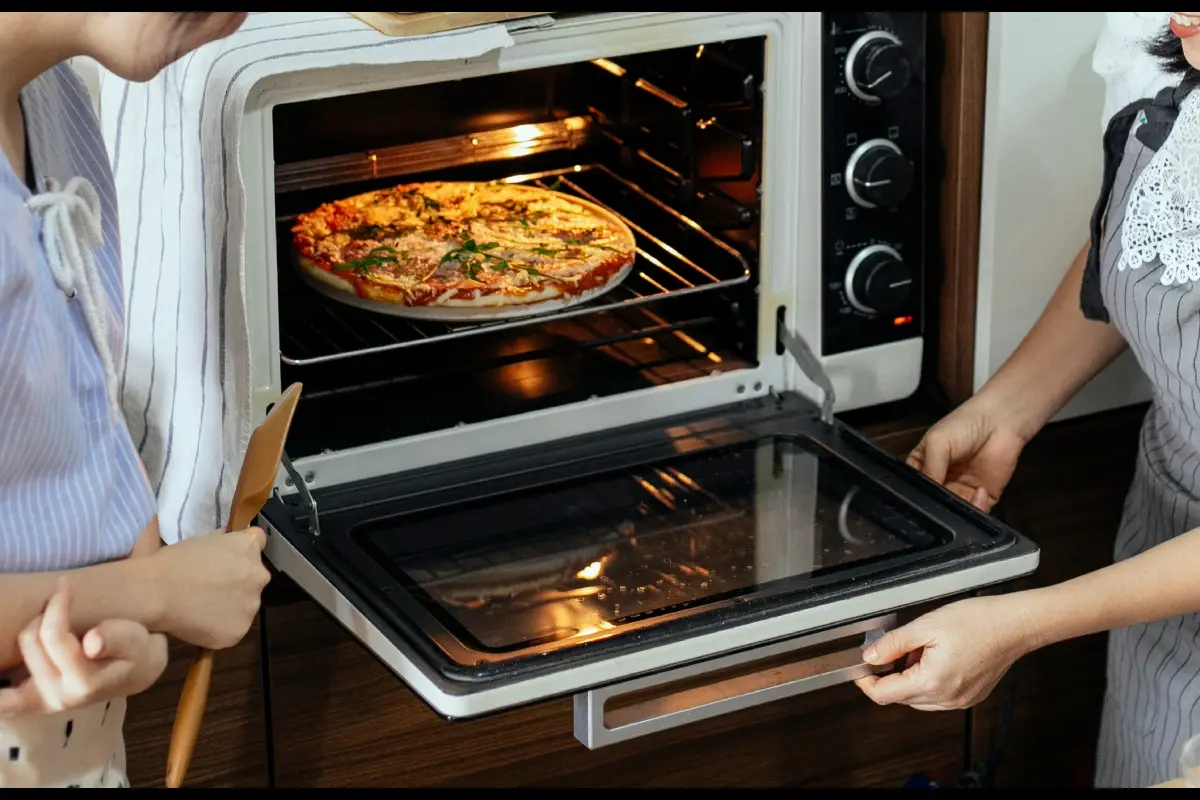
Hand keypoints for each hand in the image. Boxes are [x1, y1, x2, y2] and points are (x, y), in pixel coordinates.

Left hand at [0, 579, 167, 715]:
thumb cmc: (136, 652)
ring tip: (49, 622)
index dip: (58, 604)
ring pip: (11, 658)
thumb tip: (92, 642)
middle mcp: (58, 697)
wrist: (137, 674)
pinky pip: (3, 702)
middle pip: (30, 641)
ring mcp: (41, 703)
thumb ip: (118, 639)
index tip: (65, 582)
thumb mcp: (138, 641)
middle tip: (63, 601)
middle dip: (45, 616)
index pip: (54, 636)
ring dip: (28, 633)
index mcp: (84, 683)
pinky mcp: (31, 703)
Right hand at [151, 526, 270, 649]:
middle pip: (254, 576)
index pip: (258, 541)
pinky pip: (233, 626)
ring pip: (246, 604)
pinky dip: (220, 626)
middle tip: (211, 587)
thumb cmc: (174, 561)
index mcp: (249, 547)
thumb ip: (224, 544)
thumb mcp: (204, 540)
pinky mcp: (239, 630)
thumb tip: (226, 548)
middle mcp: (259, 575)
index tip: (229, 557)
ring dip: (232, 605)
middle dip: (238, 581)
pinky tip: (200, 623)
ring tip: (202, 607)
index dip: (242, 549)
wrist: (156, 592)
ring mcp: (251, 605)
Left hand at [854, 595, 1038, 710]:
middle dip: (891, 675)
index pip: (885, 695)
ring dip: (910, 678)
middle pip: (901, 697)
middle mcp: (946, 699)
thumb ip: (893, 644)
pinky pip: (937, 696)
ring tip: (921, 649)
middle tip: (895, 648)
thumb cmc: (979, 621)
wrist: (1015, 625)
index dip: (866, 682)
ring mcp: (960, 701)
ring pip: (919, 698)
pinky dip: (928, 680)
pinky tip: (936, 657)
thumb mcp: (925, 626)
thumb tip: (870, 657)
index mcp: (932, 682)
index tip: (860, 670)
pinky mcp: (970, 697)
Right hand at [906, 394, 1028, 512]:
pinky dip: (976, 508)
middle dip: (937, 506)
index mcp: (923, 468)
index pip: (914, 489)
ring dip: (957, 510)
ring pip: (953, 513)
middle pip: (933, 504)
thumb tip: (925, 496)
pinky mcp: (983, 498)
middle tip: (943, 499)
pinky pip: (976, 513)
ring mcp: (962, 491)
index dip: (915, 497)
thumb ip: (929, 469)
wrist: (1001, 420)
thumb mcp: (936, 442)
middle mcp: (940, 483)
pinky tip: (978, 492)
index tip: (920, 499)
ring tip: (963, 495)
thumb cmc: (963, 425)